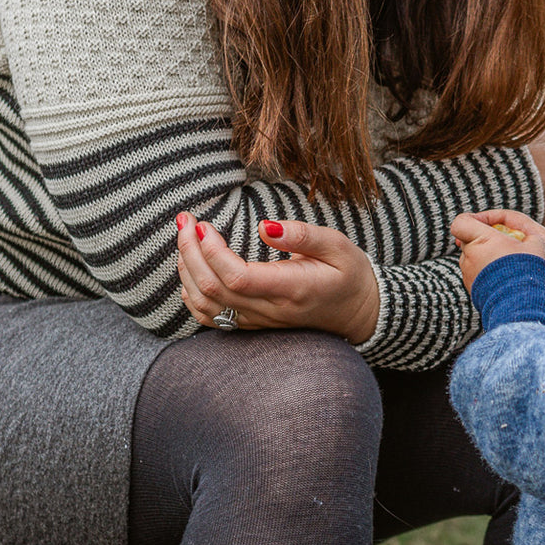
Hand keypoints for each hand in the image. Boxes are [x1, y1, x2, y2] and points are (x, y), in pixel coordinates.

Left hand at [176, 214, 379, 343]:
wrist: (359, 312)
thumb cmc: (349, 274)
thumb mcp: (337, 245)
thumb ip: (302, 235)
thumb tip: (265, 226)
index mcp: (292, 288)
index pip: (237, 278)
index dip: (211, 252)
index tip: (204, 224)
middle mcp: (272, 310)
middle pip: (214, 289)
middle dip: (190, 252)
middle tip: (185, 220)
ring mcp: (261, 321)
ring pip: (207, 306)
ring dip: (187, 272)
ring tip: (186, 239)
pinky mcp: (254, 324)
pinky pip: (212, 318)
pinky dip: (192, 295)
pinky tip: (191, 270)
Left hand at [451, 210, 544, 293]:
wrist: (519, 303)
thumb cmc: (526, 269)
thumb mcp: (535, 245)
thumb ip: (526, 236)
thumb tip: (528, 239)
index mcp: (481, 239)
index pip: (461, 222)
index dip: (470, 220)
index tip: (483, 225)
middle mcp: (470, 255)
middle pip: (468, 240)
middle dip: (482, 240)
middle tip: (501, 246)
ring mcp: (468, 272)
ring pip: (471, 258)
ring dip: (484, 257)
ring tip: (504, 265)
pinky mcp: (470, 287)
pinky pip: (475, 274)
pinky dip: (485, 273)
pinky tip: (502, 279)